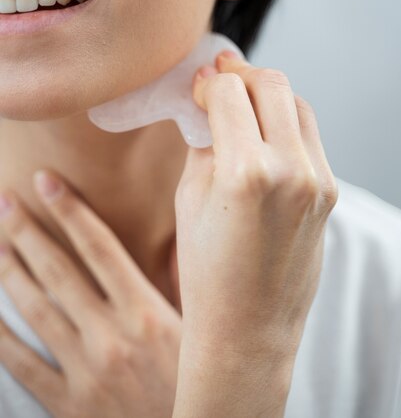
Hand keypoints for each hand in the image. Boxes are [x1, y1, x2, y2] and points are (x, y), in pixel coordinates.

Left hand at [0, 173, 181, 417]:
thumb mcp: (202, 330)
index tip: (48, 181)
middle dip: (28, 231)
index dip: (70, 211)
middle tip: (5, 201)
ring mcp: (86, 370)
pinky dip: (0, 339)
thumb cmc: (198, 382)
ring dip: (11, 272)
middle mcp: (111, 335)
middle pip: (59, 271)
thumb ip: (182, 286)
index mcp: (146, 312)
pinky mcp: (70, 404)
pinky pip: (24, 366)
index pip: (99, 247)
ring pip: (36, 310)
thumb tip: (173, 242)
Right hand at [173, 51, 338, 416]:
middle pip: (272, 85)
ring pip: (297, 104)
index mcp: (246, 172)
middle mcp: (291, 170)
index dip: (208, 83)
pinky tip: (263, 133)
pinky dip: (286, 122)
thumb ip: (203, 139)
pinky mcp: (330, 191)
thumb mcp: (190, 197)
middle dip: (242, 75)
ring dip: (268, 94)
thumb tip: (208, 101)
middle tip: (220, 80)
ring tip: (242, 103)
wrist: (248, 327)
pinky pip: (309, 136)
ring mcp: (318, 181)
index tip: (197, 90)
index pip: (229, 92)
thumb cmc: (206, 270)